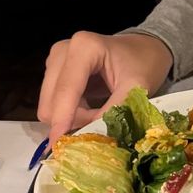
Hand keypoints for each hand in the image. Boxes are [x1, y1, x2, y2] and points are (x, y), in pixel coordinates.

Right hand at [38, 31, 173, 143]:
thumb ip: (114, 111)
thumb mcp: (137, 88)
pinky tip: (89, 107)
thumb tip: (92, 137)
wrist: (142, 50)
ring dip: (71, 118)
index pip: (66, 90)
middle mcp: (63, 50)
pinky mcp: (53, 71)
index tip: (61, 145)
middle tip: (96, 127)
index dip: (62, 119)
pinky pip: (53, 104)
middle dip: (71, 120)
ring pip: (49, 105)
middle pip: (51, 101)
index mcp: (84, 47)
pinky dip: (70, 113)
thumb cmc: (143, 64)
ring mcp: (55, 60)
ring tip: (97, 113)